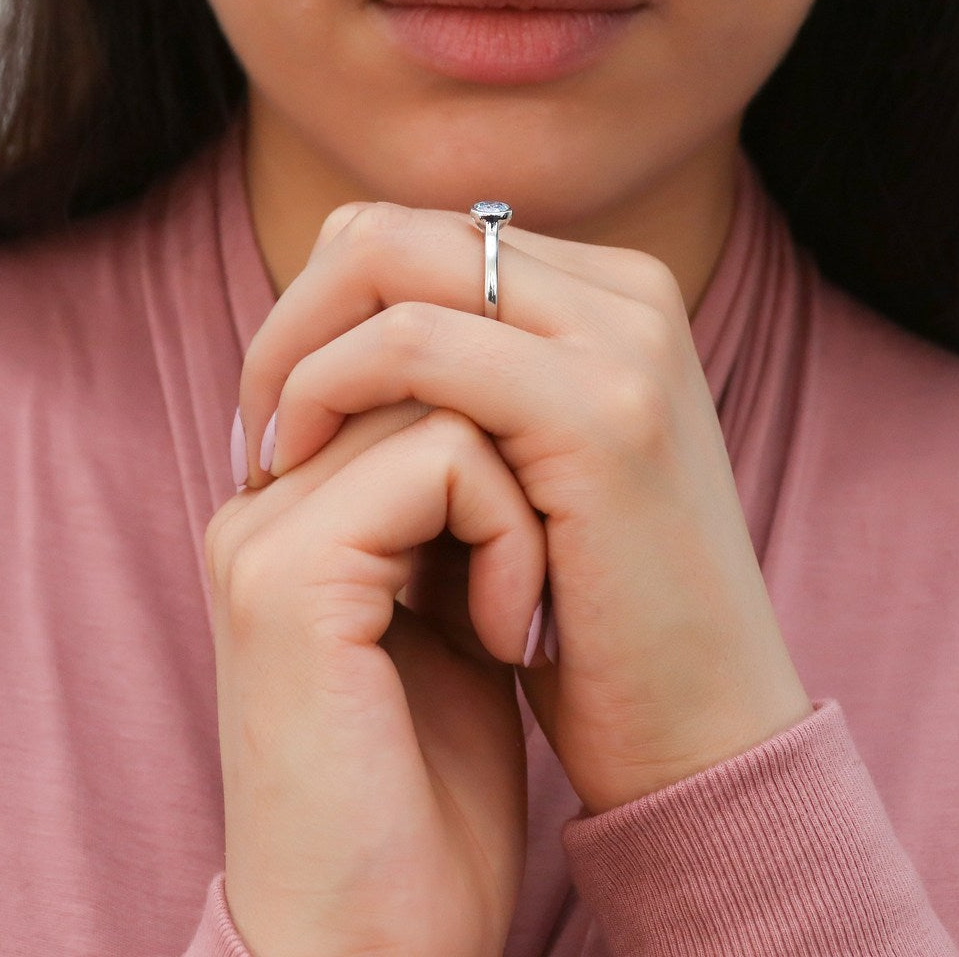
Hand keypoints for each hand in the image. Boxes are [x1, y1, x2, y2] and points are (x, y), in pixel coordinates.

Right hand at [207, 408, 545, 956]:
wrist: (377, 940)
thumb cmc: (429, 792)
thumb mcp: (442, 622)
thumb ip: (445, 517)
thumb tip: (498, 427)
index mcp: (289, 522)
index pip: (398, 383)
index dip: (491, 442)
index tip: (531, 537)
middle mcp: (262, 512)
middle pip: (415, 374)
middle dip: (504, 457)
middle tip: (529, 573)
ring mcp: (264, 535)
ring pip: (439, 402)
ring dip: (517, 497)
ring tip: (514, 610)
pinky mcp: (292, 574)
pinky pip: (443, 461)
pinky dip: (509, 536)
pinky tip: (505, 631)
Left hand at [234, 201, 812, 814]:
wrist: (700, 727)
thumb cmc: (592, 617)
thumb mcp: (525, 474)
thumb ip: (463, 391)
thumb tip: (336, 348)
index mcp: (606, 299)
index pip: (412, 242)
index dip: (319, 316)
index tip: (277, 419)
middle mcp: (624, 294)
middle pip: (386, 232)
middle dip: (290, 325)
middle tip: (258, 435)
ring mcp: (621, 342)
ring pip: (388, 263)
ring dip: (296, 361)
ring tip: (275, 467)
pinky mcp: (601, 411)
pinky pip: (411, 346)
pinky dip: (330, 394)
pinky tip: (303, 479)